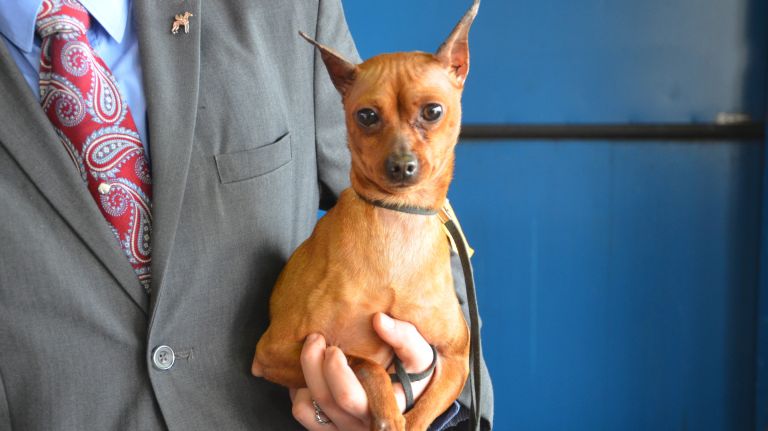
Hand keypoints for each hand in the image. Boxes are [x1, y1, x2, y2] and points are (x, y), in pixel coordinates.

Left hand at [290, 313, 434, 429]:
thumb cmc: (414, 371)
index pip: (347, 396)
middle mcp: (360, 423)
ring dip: (304, 377)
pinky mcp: (328, 427)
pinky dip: (299, 390)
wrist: (413, 392)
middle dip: (312, 364)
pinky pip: (303, 412)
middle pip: (324, 399)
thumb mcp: (420, 354)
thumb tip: (379, 320)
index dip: (334, 371)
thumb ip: (405, 336)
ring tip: (313, 353)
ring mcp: (342, 428)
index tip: (334, 348)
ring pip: (306, 408)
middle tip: (316, 339)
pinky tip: (312, 371)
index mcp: (383, 407)